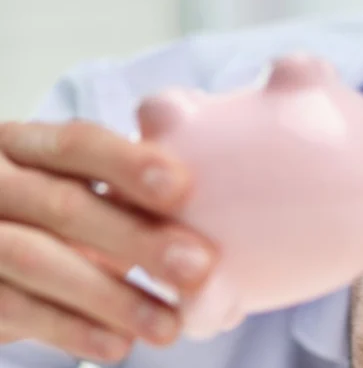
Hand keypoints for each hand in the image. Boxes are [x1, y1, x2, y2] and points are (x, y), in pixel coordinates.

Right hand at [0, 121, 216, 361]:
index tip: (182, 187)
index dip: (129, 164)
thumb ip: (130, 191)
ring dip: (111, 296)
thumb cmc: (47, 215)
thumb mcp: (77, 188)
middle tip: (197, 267)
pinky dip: (70, 329)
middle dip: (136, 238)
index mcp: (26, 146)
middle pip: (64, 205)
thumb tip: (217, 228)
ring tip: (168, 325)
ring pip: (37, 260)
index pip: (77, 144)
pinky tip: (118, 343)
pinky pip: (16, 309)